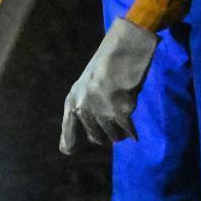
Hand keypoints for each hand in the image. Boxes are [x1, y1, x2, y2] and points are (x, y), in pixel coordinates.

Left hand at [59, 17, 157, 154]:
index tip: (69, 150)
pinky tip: (133, 131)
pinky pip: (127, 132)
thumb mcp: (87, 84)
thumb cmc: (107, 64)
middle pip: (95, 138)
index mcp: (73, 100)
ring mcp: (101, 111)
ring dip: (119, 131)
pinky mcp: (119, 112)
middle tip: (114, 120)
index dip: (69, 142)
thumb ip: (84, 106)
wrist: (123, 50)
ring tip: (124, 115)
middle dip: (106, 133)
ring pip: (112, 138)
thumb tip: (73, 142)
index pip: (68, 130)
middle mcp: (83, 108)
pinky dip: (131, 132)